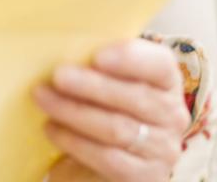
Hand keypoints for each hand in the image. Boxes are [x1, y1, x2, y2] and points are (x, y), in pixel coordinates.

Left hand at [32, 39, 190, 181]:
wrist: (101, 160)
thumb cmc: (103, 108)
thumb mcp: (106, 82)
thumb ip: (97, 65)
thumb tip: (63, 48)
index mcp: (167, 81)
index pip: (160, 65)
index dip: (132, 59)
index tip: (97, 55)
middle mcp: (172, 115)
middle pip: (134, 97)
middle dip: (91, 86)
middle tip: (57, 75)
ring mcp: (162, 149)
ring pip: (117, 128)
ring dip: (75, 112)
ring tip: (44, 99)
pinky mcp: (145, 177)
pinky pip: (108, 158)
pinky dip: (75, 142)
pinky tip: (52, 129)